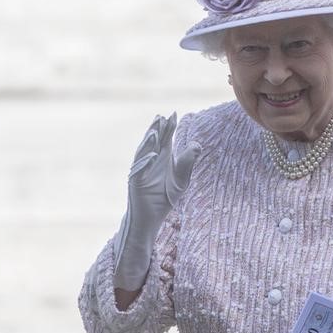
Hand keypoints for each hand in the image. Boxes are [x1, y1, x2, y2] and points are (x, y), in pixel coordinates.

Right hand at [112, 113, 200, 290]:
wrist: (153, 218)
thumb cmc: (165, 197)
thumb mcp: (181, 179)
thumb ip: (188, 162)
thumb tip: (197, 145)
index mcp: (161, 158)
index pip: (165, 139)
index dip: (169, 127)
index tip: (174, 114)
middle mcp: (150, 161)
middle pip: (153, 142)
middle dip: (157, 129)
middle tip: (162, 117)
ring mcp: (141, 171)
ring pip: (144, 153)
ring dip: (149, 142)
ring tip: (155, 130)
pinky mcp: (136, 182)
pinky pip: (140, 171)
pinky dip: (146, 163)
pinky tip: (153, 155)